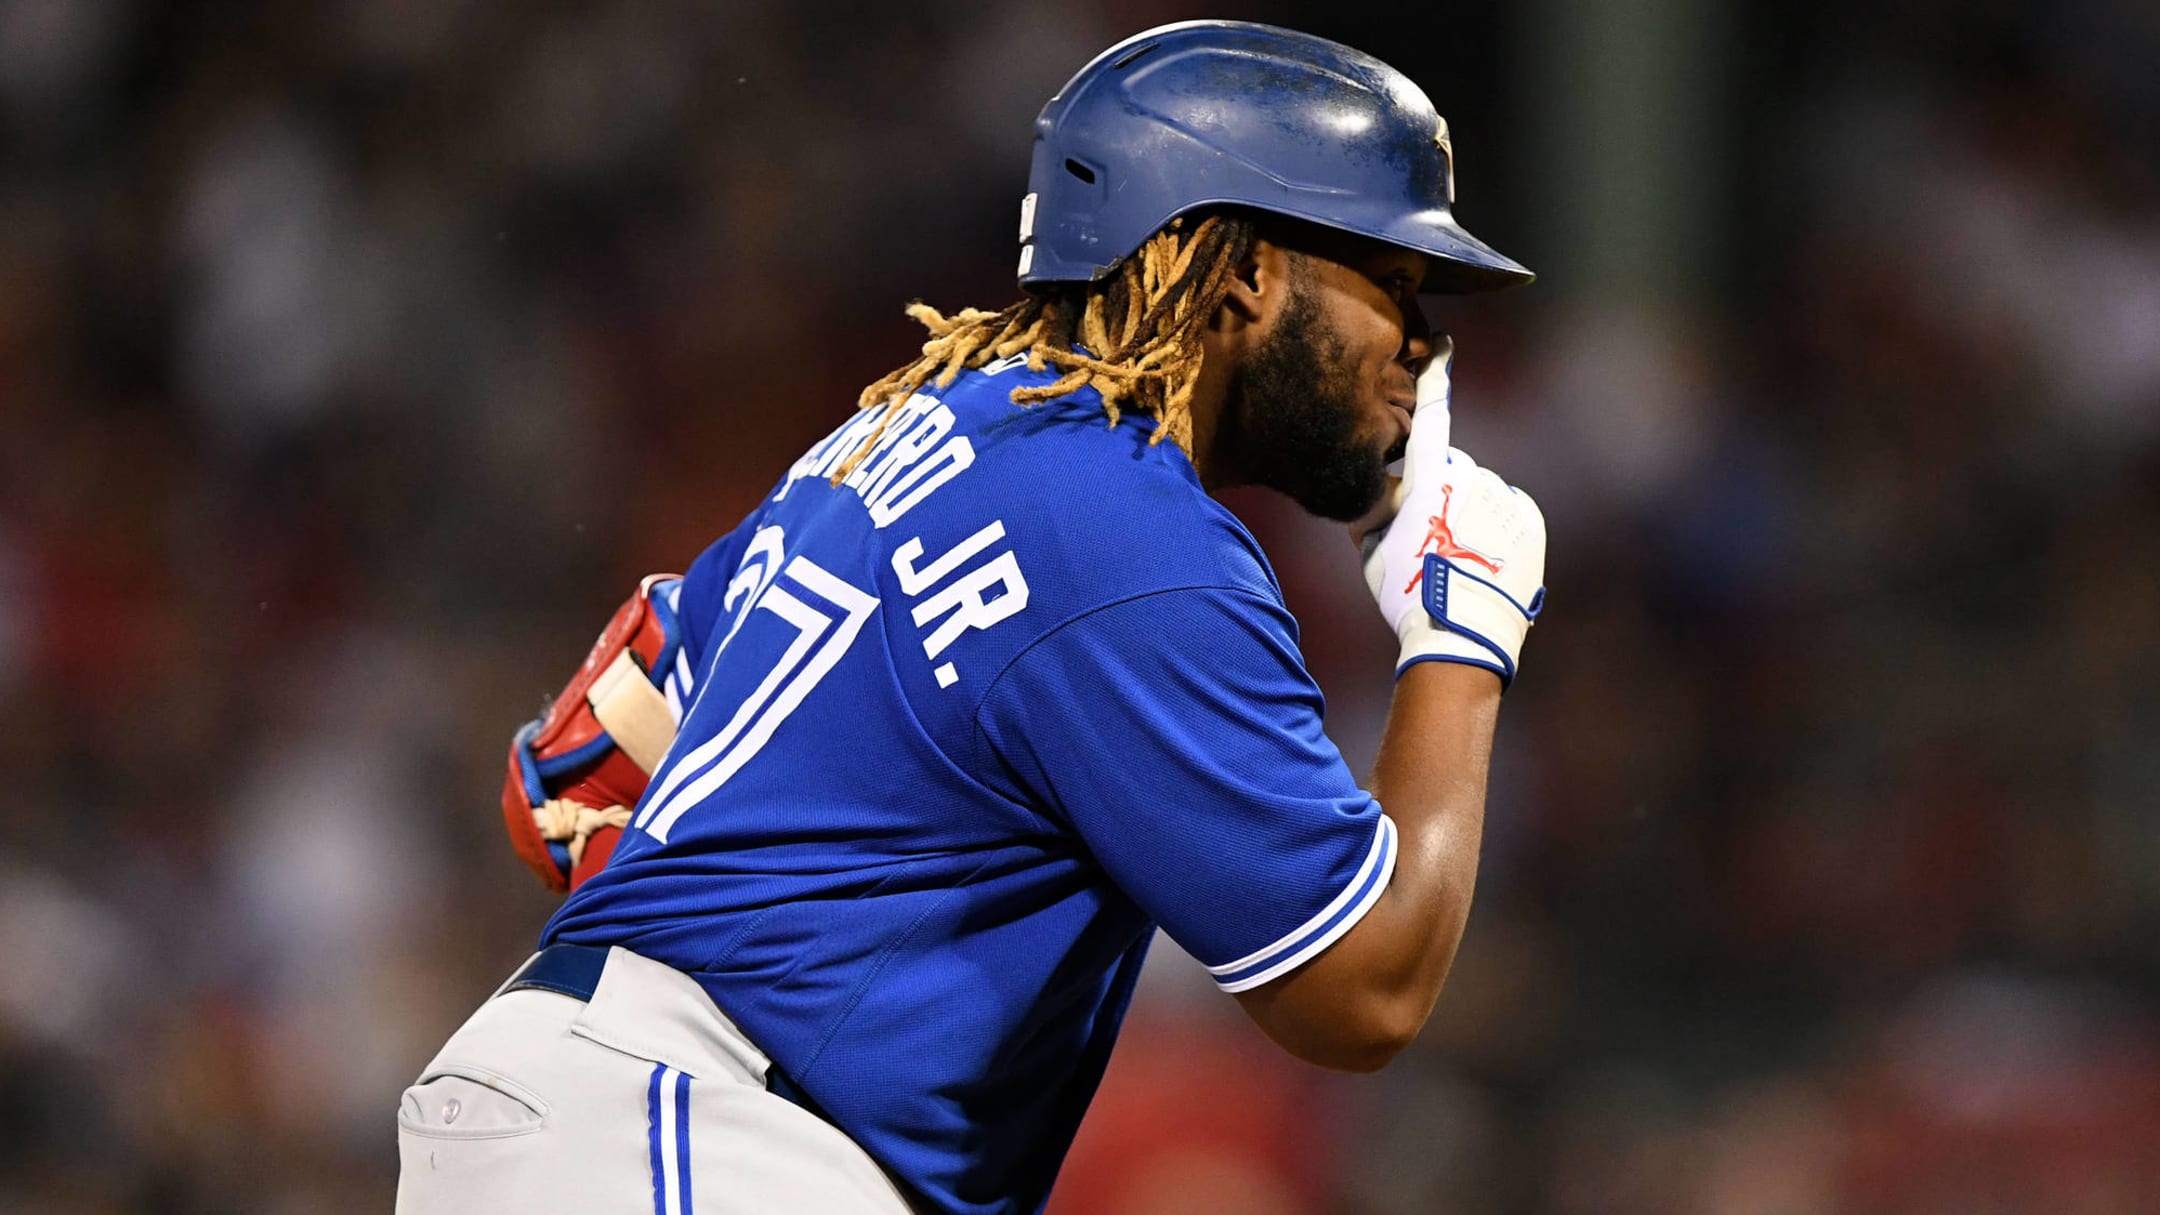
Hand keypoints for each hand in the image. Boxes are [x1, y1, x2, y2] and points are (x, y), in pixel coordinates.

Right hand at [1356, 341, 1545, 684]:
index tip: (1444, 345)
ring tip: (1456, 558)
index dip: (1436, 376)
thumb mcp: (1370, 552)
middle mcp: (1470, 476)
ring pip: (1480, 492)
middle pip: (1451, 468)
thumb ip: (1370, 511)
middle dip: (1439, 490)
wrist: (1462, 635)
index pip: (1431, 415)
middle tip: (1426, 537)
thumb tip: (1372, 490)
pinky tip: (1483, 559)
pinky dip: (1495, 526)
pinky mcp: (1529, 521)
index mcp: (1427, 479)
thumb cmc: (1407, 593)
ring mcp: (1504, 498)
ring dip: (1468, 512)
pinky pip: (1508, 510)